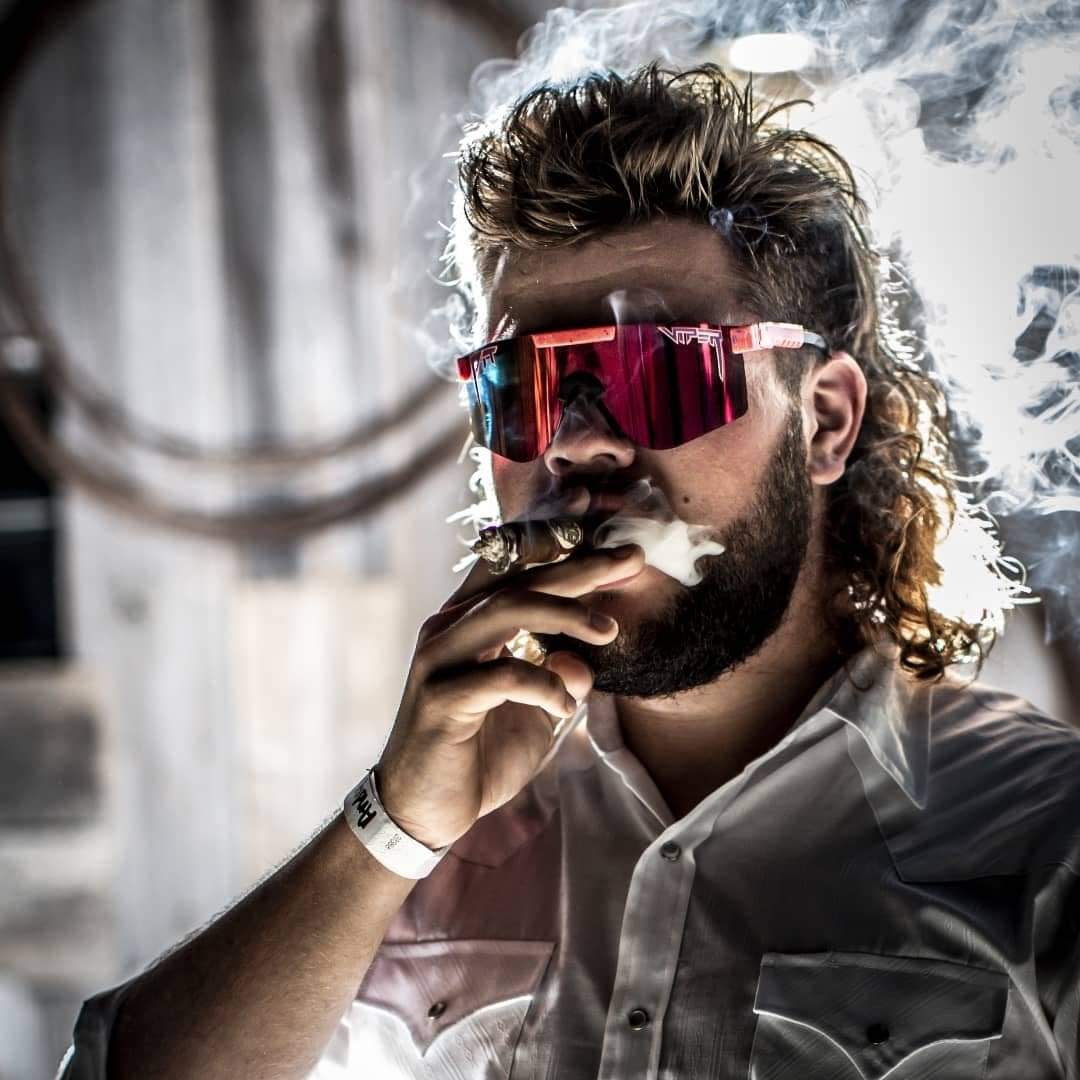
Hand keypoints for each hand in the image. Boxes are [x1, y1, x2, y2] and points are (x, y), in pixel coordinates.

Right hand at [374, 542, 644, 850]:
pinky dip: (544, 684)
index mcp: (466, 622)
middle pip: (519, 578)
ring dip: (566, 615)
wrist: (423, 812)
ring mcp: (439, 660)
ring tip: (609, 632)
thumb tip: (584, 661)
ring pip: (507, 609)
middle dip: (581, 566)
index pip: (511, 565)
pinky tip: (563, 707)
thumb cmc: (475, 756)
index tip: (609, 539)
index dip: (556, 543)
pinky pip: (503, 674)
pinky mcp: (440, 697)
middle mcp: (448, 628)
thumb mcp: (532, 714)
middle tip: (631, 559)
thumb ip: (558, 680)